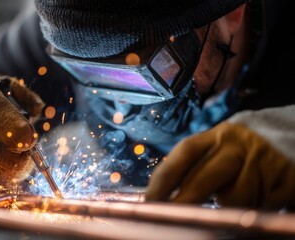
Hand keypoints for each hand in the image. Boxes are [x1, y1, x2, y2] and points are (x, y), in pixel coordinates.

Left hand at [145, 122, 294, 209]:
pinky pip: (262, 204)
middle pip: (204, 178)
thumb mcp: (218, 149)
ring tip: (234, 199)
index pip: (184, 154)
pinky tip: (257, 198)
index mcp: (215, 136)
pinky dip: (255, 207)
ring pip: (235, 198)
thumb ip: (195, 167)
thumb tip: (160, 196)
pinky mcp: (285, 177)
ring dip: (230, 207)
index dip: (163, 179)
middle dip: (184, 202)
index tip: (150, 200)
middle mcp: (236, 145)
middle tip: (172, 218)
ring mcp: (262, 161)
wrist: (287, 140)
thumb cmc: (241, 152)